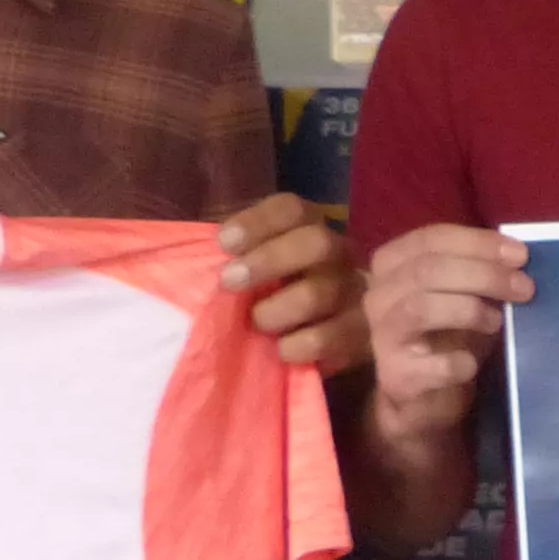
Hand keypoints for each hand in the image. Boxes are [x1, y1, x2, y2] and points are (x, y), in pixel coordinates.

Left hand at [215, 192, 364, 369]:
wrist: (326, 342)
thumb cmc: (275, 298)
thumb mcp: (254, 267)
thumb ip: (234, 255)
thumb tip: (195, 253)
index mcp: (311, 230)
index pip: (292, 210)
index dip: (258, 222)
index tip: (224, 243)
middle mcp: (340, 256)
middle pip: (316, 242)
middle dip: (269, 261)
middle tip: (230, 281)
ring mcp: (357, 295)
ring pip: (321, 293)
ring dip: (278, 309)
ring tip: (258, 323)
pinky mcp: (363, 335)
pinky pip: (332, 338)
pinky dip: (299, 345)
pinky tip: (283, 350)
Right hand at [363, 224, 529, 445]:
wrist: (424, 398)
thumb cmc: (447, 335)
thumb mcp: (463, 294)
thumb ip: (482, 272)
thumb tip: (519, 258)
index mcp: (392, 264)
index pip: (431, 239)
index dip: (478, 243)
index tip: (521, 254)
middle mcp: (378, 294)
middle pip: (427, 270)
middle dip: (483, 274)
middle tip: (524, 287)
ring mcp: (382, 336)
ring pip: (420, 307)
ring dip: (469, 310)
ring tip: (498, 322)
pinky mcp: (395, 377)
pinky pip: (433, 364)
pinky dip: (460, 363)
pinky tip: (473, 365)